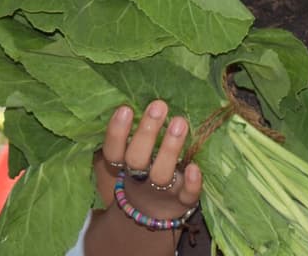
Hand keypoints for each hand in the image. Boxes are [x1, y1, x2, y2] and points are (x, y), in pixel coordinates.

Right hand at [95, 100, 202, 220]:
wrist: (153, 214)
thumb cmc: (143, 171)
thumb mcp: (133, 155)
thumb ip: (138, 131)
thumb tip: (147, 94)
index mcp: (124, 166)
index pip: (113, 151)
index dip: (116, 132)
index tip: (126, 108)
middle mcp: (140, 179)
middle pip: (136, 159)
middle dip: (146, 133)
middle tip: (159, 106)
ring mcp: (161, 191)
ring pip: (161, 174)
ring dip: (170, 149)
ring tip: (180, 122)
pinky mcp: (183, 200)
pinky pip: (187, 194)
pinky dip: (191, 182)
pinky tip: (194, 166)